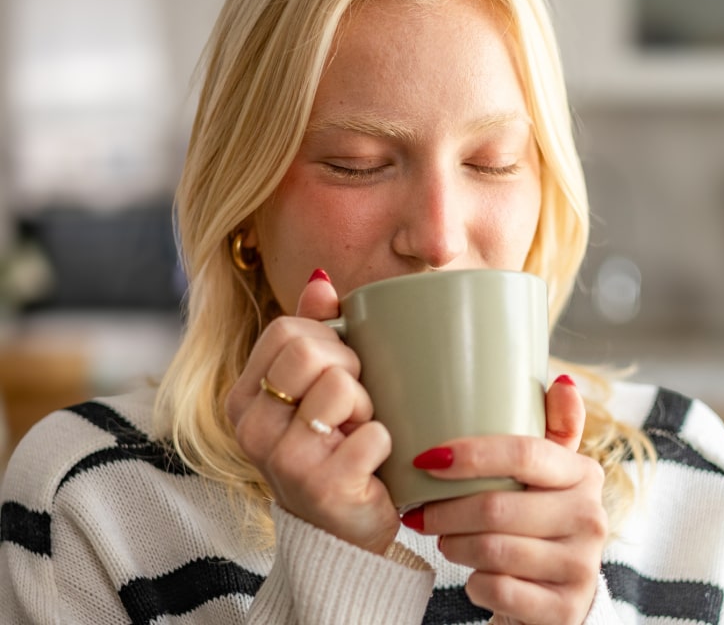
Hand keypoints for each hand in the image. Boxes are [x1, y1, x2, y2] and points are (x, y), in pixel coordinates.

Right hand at [225, 272, 400, 553]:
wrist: (344, 536)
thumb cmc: (336, 449)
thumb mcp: (319, 387)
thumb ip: (318, 330)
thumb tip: (322, 280)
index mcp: (245, 396)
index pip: (288, 329)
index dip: (330, 340)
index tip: (341, 371)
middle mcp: (251, 427)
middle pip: (310, 350)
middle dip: (351, 369)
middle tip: (355, 406)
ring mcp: (281, 460)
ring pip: (339, 386)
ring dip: (368, 407)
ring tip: (359, 433)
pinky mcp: (321, 488)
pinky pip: (373, 434)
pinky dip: (387, 444)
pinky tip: (373, 465)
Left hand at [404, 375, 606, 624]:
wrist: (561, 600)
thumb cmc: (542, 526)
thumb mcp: (552, 477)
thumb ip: (555, 429)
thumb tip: (561, 381)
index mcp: (584, 473)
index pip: (524, 453)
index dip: (471, 454)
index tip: (426, 460)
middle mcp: (590, 516)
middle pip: (497, 506)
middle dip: (446, 511)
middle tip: (421, 514)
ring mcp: (581, 565)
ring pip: (493, 550)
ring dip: (454, 545)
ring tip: (444, 539)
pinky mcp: (565, 607)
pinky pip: (498, 589)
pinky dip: (474, 583)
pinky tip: (474, 575)